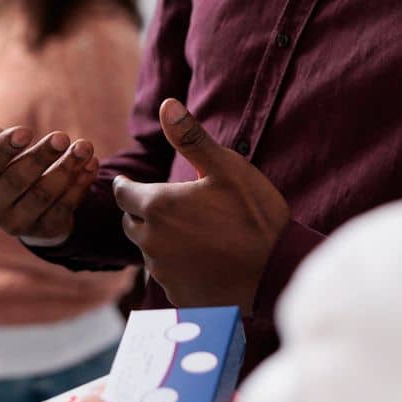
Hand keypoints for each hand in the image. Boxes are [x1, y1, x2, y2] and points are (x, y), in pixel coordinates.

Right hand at [0, 86, 99, 241]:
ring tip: (85, 146)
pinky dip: (80, 185)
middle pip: (16, 183)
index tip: (24, 131)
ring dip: (66, 170)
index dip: (3, 150)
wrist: (24, 195)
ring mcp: (17, 224)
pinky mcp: (44, 231)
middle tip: (63, 135)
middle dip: (41, 158)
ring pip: (43, 197)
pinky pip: (65, 209)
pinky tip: (91, 164)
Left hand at [113, 100, 290, 312]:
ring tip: (192, 233)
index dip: (128, 187)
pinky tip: (204, 260)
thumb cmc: (254, 214)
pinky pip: (167, 277)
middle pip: (131, 224)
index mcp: (158, 206)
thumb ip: (191, 138)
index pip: (123, 194)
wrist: (279, 270)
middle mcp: (152, 241)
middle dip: (143, 214)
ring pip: (149, 251)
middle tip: (169, 207)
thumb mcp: (227, 167)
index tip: (132, 184)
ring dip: (161, 241)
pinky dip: (178, 267)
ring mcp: (163, 273)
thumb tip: (166, 104)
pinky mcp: (177, 297)